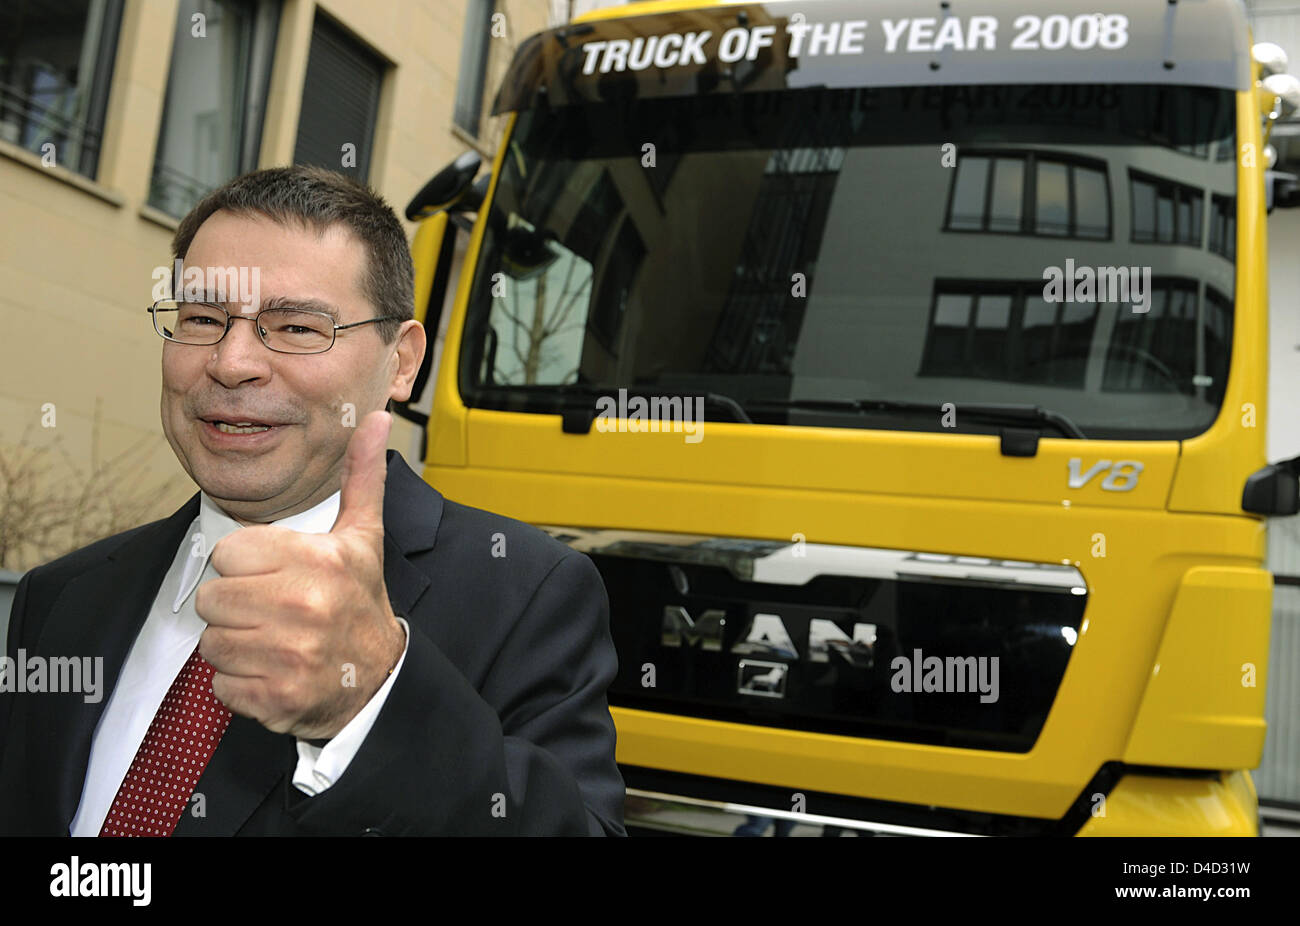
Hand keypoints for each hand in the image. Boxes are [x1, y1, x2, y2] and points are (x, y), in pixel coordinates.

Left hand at [196, 410, 406, 739]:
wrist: (377, 680)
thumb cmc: (360, 601)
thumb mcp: (363, 537)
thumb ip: (360, 475)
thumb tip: (378, 417)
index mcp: (319, 561)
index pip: (228, 553)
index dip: (247, 566)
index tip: (278, 576)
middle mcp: (305, 606)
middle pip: (212, 598)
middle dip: (236, 607)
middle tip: (273, 612)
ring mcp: (291, 656)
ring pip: (212, 642)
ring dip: (236, 646)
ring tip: (274, 642)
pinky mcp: (276, 698)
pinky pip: (221, 685)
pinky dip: (241, 685)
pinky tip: (274, 673)